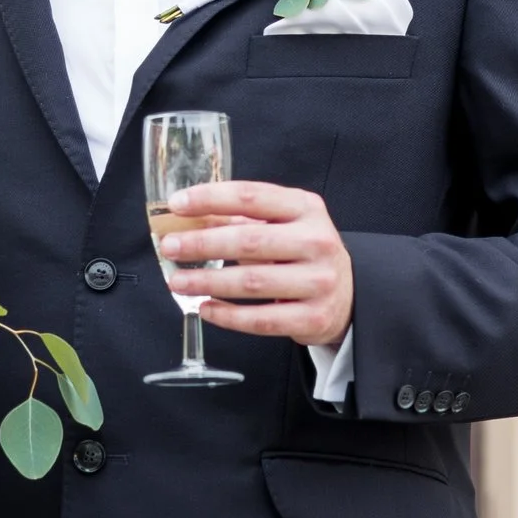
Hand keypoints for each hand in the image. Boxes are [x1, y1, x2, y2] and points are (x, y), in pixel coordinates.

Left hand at [157, 180, 352, 345]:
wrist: (347, 294)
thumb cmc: (303, 252)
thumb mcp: (283, 224)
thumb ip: (240, 219)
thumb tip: (186, 220)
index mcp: (306, 208)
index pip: (252, 196)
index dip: (211, 198)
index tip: (176, 204)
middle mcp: (317, 242)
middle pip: (249, 241)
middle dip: (202, 244)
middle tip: (170, 247)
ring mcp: (318, 282)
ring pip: (252, 283)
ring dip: (207, 282)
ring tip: (178, 281)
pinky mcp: (313, 318)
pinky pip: (262, 320)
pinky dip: (228, 316)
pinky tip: (205, 308)